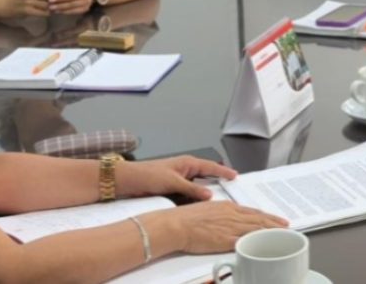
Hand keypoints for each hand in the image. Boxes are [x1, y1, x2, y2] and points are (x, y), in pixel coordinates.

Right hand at [7, 0, 58, 16]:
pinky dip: (48, 13)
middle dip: (58, 0)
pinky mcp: (27, 10)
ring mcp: (28, 1)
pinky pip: (43, 13)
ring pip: (47, 5)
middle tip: (64, 2)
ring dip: (54, 8)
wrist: (7, 4)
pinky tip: (50, 13)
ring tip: (58, 8)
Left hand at [116, 156, 237, 200]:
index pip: (211, 166)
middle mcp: (185, 169)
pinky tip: (200, 202)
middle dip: (218, 179)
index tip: (235, 176)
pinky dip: (196, 195)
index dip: (224, 171)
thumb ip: (192, 188)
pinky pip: (190, 190)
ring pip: (198, 183)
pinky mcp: (173, 186)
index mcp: (187, 162)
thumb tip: (209, 195)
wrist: (129, 180)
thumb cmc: (148, 175)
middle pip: (206, 174)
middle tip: (231, 186)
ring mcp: (179, 177)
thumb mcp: (173, 182)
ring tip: (219, 196)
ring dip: (206, 189)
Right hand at [152, 201, 287, 254]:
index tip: (276, 219)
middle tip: (287, 226)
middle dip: (274, 222)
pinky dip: (258, 241)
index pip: (252, 211)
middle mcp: (231, 215)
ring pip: (256, 228)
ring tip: (283, 234)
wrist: (176, 224)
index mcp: (227, 207)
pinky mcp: (225, 240)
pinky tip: (266, 244)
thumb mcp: (207, 211)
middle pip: (258, 219)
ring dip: (271, 231)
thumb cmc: (186, 219)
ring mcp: (230, 227)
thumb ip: (220, 215)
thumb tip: (226, 220)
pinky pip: (246, 241)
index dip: (266, 216)